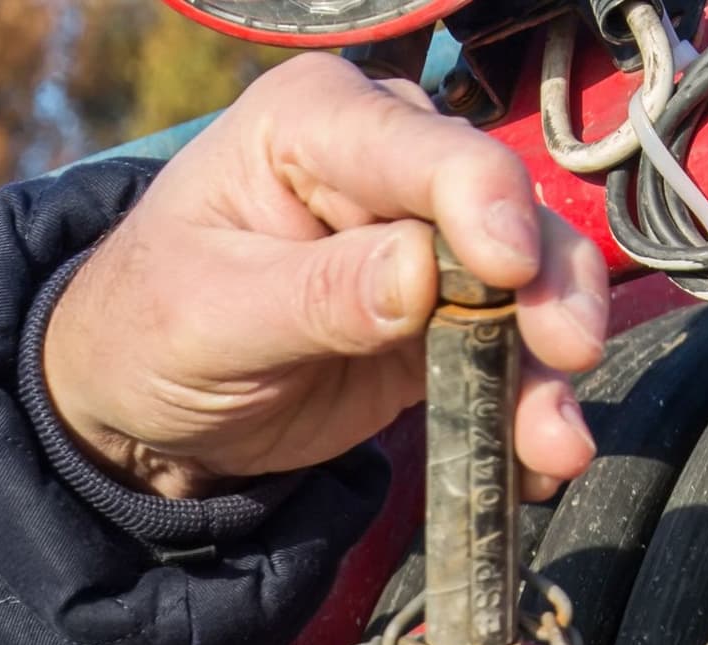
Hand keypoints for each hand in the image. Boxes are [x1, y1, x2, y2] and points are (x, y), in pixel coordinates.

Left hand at [39, 54, 612, 504]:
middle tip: (566, 354)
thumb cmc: (149, 328)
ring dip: (550, 362)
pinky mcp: (442, 322)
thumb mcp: (210, 313)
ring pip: (527, 285)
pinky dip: (529, 407)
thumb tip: (421, 277)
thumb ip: (317, 293)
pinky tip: (539, 459)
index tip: (512, 272)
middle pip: (502, 210)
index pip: (425, 148)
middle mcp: (385, 166)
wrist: (140, 409)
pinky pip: (509, 357)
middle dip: (545, 287)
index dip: (485, 202)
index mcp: (316, 122)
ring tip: (557, 441)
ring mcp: (425, 243)